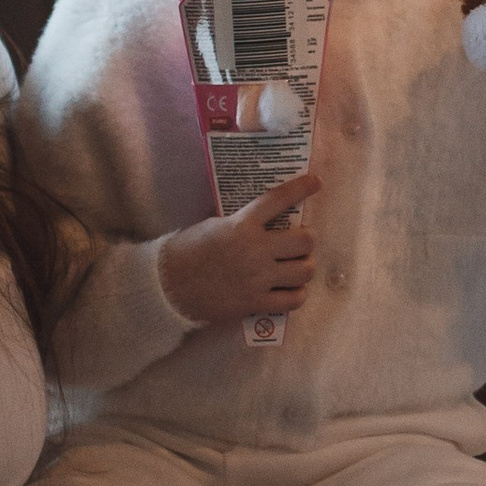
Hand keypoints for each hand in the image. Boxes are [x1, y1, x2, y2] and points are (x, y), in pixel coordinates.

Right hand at [158, 171, 321, 327]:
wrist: (169, 286)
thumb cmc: (189, 251)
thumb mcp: (215, 225)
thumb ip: (243, 223)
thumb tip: (267, 220)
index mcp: (242, 225)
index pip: (278, 200)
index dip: (301, 188)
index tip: (315, 182)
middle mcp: (255, 250)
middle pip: (305, 240)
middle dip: (307, 240)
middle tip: (298, 243)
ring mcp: (258, 278)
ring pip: (305, 270)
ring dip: (304, 267)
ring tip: (295, 267)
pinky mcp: (256, 303)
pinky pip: (294, 299)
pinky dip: (297, 294)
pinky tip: (290, 289)